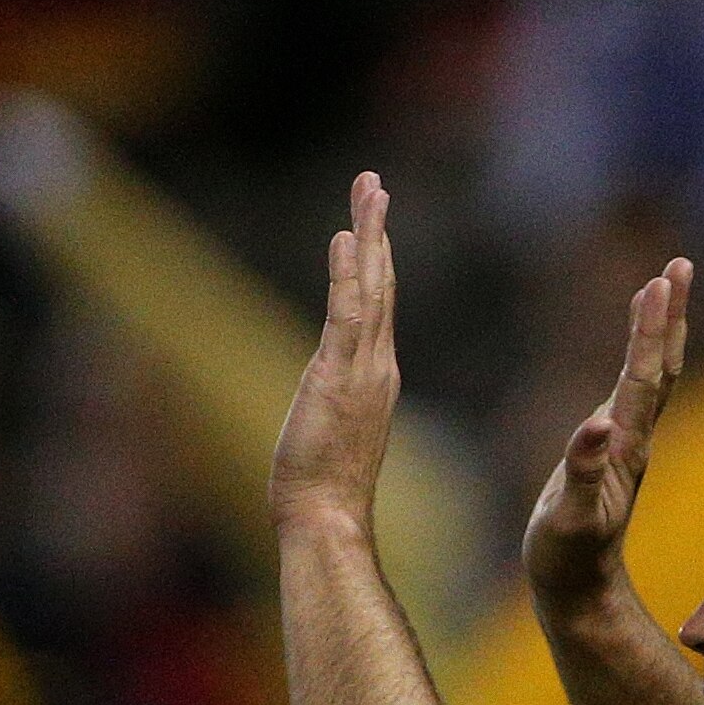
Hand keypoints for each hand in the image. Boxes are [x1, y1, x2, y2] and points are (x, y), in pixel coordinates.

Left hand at [272, 173, 400, 536]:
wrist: (328, 520)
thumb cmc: (323, 493)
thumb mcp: (330, 436)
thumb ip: (332, 407)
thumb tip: (321, 404)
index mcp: (376, 378)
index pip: (378, 309)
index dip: (377, 262)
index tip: (371, 226)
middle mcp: (378, 366)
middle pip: (382, 284)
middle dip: (378, 231)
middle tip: (374, 185)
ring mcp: (363, 370)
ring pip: (372, 287)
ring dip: (370, 234)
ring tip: (369, 189)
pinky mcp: (338, 377)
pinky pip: (346, 313)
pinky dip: (348, 273)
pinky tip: (344, 237)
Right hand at [524, 257, 688, 608]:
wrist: (579, 588)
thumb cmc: (567, 558)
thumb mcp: (570, 519)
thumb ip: (583, 473)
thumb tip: (596, 426)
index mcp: (625, 446)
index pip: (644, 376)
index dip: (651, 329)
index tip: (661, 281)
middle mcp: (634, 438)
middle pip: (661, 365)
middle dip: (669, 315)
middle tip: (679, 265)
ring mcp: (628, 444)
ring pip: (653, 376)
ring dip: (660, 330)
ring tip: (664, 286)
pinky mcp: (615, 452)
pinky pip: (635, 392)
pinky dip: (639, 357)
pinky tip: (634, 346)